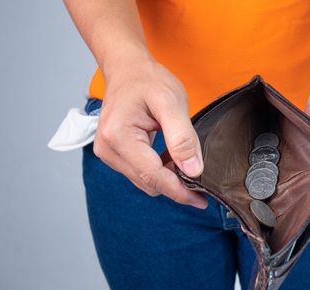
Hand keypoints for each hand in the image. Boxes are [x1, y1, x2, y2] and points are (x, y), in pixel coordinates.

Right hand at [93, 59, 207, 208]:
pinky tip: (173, 159)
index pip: (153, 176)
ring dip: (168, 177)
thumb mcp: (172, 102)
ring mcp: (108, 154)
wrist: (127, 70)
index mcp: (119, 137)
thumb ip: (183, 137)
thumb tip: (193, 170)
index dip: (180, 192)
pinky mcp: (114, 154)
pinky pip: (141, 173)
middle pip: (149, 183)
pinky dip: (160, 170)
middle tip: (201, 177)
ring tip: (186, 161)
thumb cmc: (148, 80)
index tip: (202, 200)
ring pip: (145, 181)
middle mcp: (108, 150)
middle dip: (176, 185)